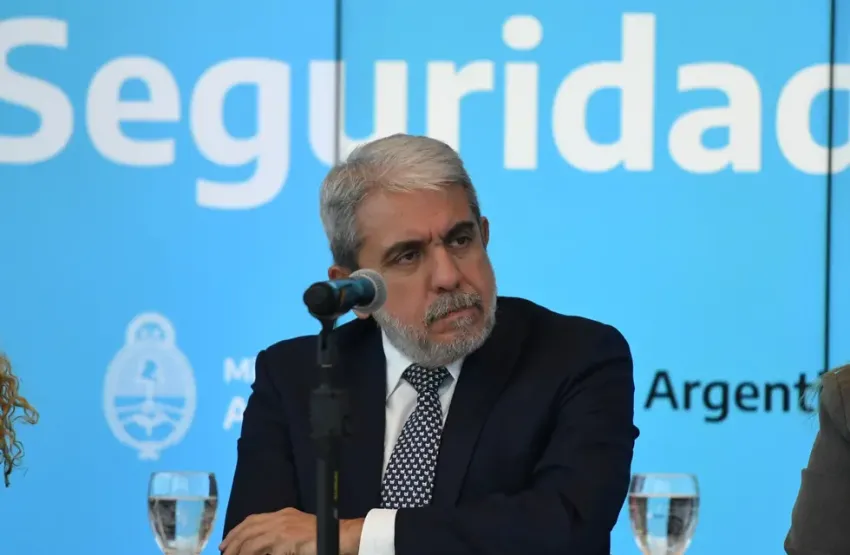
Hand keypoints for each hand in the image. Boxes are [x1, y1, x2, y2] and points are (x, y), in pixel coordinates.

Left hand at [218, 507, 363, 554]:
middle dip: (232, 541)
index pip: (253, 520)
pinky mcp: (285, 541)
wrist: (338, 535)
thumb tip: (265, 546)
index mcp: (283, 514)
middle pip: (248, 528)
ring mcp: (282, 529)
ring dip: (238, 551)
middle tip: (223, 552)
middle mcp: (280, 518)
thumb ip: (282, 534)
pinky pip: (262, 551)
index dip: (237, 530)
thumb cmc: (322, 535)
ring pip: (251, 540)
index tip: (227, 542)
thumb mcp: (298, 530)